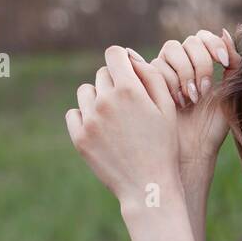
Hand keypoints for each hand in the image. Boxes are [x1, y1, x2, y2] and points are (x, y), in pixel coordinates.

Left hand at [65, 46, 180, 207]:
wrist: (148, 186)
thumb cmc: (163, 146)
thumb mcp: (167, 108)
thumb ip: (151, 76)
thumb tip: (130, 58)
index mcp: (129, 90)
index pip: (114, 54)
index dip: (122, 60)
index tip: (129, 72)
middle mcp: (105, 101)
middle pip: (102, 74)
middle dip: (114, 83)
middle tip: (129, 105)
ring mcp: (89, 120)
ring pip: (86, 92)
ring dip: (98, 98)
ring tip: (115, 117)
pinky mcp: (79, 138)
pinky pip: (73, 113)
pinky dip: (84, 117)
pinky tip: (101, 128)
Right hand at [147, 29, 241, 185]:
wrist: (191, 153)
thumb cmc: (211, 128)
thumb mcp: (227, 94)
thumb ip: (232, 64)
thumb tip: (227, 32)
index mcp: (201, 64)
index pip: (203, 38)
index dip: (212, 44)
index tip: (224, 62)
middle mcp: (181, 65)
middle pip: (188, 42)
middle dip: (199, 63)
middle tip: (204, 90)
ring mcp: (163, 72)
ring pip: (171, 51)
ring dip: (184, 72)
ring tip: (191, 99)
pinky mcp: (148, 84)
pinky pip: (156, 67)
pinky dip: (170, 81)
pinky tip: (178, 102)